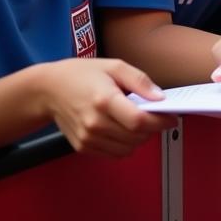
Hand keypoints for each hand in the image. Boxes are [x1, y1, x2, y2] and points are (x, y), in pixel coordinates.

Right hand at [36, 58, 176, 157]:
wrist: (48, 89)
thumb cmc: (82, 74)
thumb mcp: (115, 66)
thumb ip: (140, 81)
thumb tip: (160, 98)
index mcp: (104, 100)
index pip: (139, 121)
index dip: (160, 122)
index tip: (172, 117)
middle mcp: (95, 123)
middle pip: (136, 137)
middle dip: (153, 129)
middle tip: (157, 116)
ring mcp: (88, 138)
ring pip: (127, 149)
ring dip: (140, 138)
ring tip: (139, 122)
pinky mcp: (83, 147)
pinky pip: (114, 154)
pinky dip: (125, 145)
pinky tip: (123, 129)